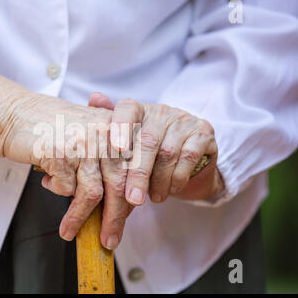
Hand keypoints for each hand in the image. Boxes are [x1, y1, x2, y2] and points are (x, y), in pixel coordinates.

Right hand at [0, 43, 129, 249]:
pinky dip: (57, 190)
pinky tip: (48, 180)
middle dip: (115, 218)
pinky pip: (65, 188)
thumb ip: (108, 155)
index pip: (133, 168)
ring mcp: (81, 143)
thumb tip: (124, 199)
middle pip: (118, 184)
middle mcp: (103, 132)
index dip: (133, 195)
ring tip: (70, 231)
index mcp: (115, 124)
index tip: (130, 215)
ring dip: (80, 217)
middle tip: (110, 239)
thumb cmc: (51, 126)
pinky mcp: (59, 154)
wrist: (14, 114)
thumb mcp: (87, 132)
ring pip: (92, 193)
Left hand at [89, 93, 224, 204]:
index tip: (117, 148)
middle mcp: (161, 111)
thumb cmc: (147, 153)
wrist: (187, 161)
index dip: (120, 126)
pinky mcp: (203, 133)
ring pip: (168, 153)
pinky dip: (176, 179)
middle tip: (133, 198)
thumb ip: (109, 127)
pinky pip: (188, 158)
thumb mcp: (127, 145)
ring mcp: (184, 120)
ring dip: (158, 181)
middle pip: (148, 141)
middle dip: (139, 174)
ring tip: (152, 198)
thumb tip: (94, 98)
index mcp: (138, 110)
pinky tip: (170, 190)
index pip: (127, 109)